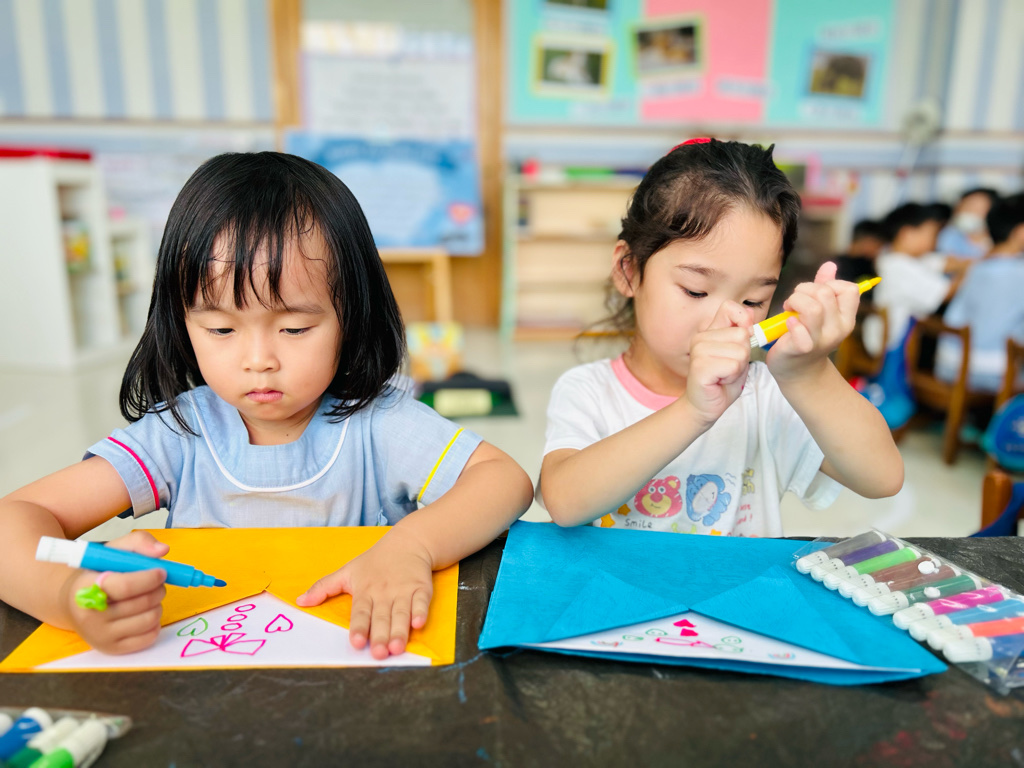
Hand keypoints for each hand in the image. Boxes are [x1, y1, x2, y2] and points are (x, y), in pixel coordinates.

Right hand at [62, 531, 167, 653]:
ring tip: (148, 596)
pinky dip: (155, 623)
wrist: (72, 602)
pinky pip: (149, 637)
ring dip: (157, 604)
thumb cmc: (97, 573)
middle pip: (142, 603)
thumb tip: (162, 550)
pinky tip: (144, 612)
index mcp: (86, 588)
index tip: (161, 571)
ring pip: (150, 619)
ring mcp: (100, 636)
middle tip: (157, 581)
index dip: (149, 578)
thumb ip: (138, 542)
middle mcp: (90, 616)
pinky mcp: (112, 649)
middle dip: (158, 588)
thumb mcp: (112, 551)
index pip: (125, 587)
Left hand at [296, 527, 433, 659]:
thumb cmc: (375, 562)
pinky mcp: (421, 588)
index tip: (356, 642)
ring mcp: (403, 591)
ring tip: (397, 648)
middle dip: (380, 636)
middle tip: (379, 653)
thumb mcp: (347, 571)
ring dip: (399, 631)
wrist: (408, 543)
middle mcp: (384, 592)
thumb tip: (300, 601)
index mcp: (365, 590)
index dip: (358, 627)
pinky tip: (419, 624)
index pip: (360, 612)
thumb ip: (324, 587)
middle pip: (381, 618)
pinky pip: (421, 602)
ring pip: (401, 614)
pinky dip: (421, 613)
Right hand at [684, 300, 752, 426]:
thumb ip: (743, 333)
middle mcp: (701, 337)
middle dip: (744, 355)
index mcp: (710, 331)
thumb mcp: (738, 354)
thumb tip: (748, 312)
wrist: (705, 406)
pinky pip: (733, 365)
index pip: (729, 307)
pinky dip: (732, 377)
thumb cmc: (722, 381)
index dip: (743, 320)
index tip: (743, 340)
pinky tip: (720, 381)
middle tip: (729, 368)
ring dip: (738, 368)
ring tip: (724, 375)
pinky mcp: (700, 366)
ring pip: (740, 351)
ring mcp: (698, 351)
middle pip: (742, 335)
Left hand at [766, 261, 858, 380]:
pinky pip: (801, 331)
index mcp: (846, 318)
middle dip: (804, 290)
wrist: (798, 373)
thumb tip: (830, 265)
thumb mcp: (820, 312)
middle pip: (825, 293)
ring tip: (789, 310)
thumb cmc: (807, 337)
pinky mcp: (802, 349)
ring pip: (813, 307)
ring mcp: (821, 340)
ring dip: (795, 301)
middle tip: (794, 302)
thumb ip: (824, 287)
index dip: (829, 284)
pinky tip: (788, 324)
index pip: (849, 289)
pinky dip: (792, 323)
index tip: (814, 293)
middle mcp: (838, 329)